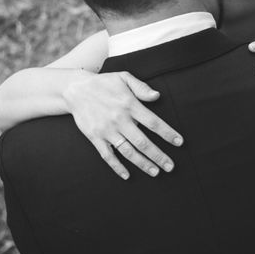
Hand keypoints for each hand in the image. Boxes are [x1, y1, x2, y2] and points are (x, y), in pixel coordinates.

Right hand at [63, 71, 183, 179]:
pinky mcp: (95, 137)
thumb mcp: (124, 78)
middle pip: (143, 142)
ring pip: (127, 151)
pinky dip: (117, 167)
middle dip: (158, 155)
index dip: (167, 133)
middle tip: (170, 166)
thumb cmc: (105, 83)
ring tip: (155, 172)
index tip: (179, 142)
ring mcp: (107, 130)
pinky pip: (107, 155)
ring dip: (142, 163)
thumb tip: (157, 96)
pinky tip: (127, 175)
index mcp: (129, 105)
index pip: (153, 122)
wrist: (75, 90)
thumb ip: (141, 87)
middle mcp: (119, 119)